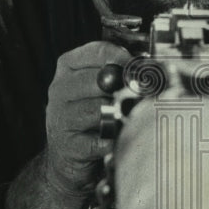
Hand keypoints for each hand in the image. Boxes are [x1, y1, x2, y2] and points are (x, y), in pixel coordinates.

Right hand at [44, 40, 130, 197]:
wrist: (68, 157)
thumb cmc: (89, 117)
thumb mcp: (96, 88)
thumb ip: (115, 72)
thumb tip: (148, 66)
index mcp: (68, 69)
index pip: (97, 51)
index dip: (123, 57)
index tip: (138, 66)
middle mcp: (60, 90)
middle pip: (100, 80)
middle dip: (123, 89)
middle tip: (136, 98)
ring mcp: (62, 118)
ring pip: (99, 109)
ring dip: (118, 117)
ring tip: (123, 120)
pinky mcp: (69, 145)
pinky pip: (100, 140)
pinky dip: (112, 142)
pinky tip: (113, 141)